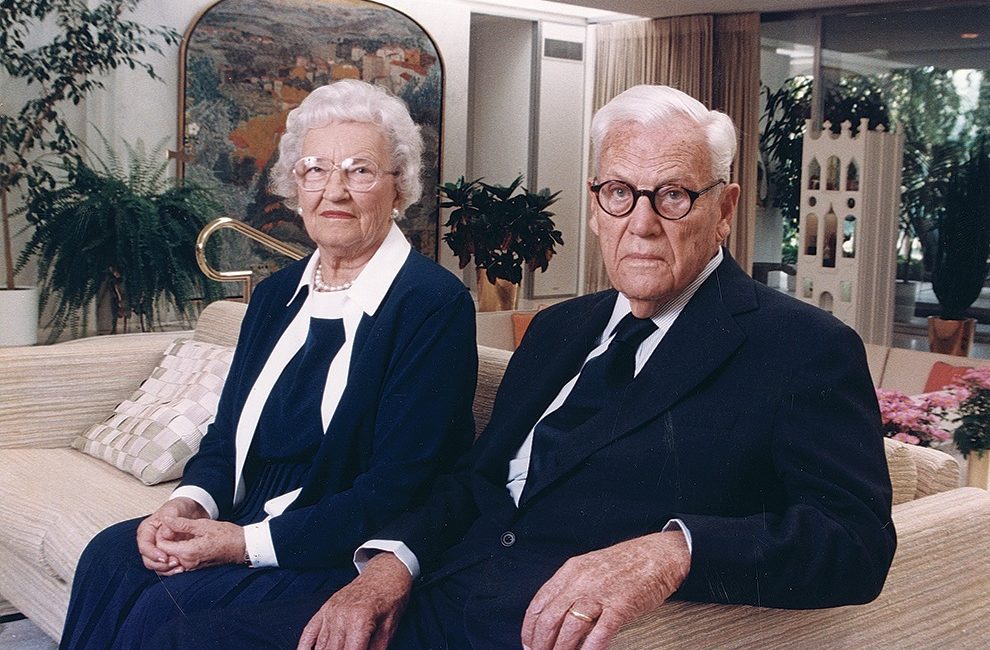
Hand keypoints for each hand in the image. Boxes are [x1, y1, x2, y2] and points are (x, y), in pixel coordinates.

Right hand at [136, 497, 208, 574]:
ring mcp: (157, 550)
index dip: (153, 553)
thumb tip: (165, 534)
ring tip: (180, 567)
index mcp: (147, 530)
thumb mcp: (174, 509)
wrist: (191, 510)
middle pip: (148, 559)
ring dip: (167, 569)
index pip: (144, 546)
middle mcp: (150, 541)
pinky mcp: (167, 555)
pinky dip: (172, 570)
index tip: (164, 557)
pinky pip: (165, 567)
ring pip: (156, 565)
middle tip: (175, 563)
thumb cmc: (179, 508)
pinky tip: (182, 568)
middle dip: (160, 564)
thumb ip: (169, 520)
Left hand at [154, 516, 244, 571]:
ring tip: (183, 534)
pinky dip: (179, 551)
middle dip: (167, 540)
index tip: (170, 526)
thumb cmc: (226, 536)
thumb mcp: (203, 525)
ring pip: (171, 557)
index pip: (161, 546)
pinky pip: (179, 560)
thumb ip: (181, 523)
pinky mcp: (194, 568)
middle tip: (177, 529)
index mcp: (188, 552)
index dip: (162, 534)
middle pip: (164, 553)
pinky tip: (188, 542)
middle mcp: (187, 563)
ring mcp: (190, 567)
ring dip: (173, 546)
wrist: (241, 547)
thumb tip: (166, 519)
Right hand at [297, 552, 411, 649]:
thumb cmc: (391, 597)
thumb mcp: (390, 628)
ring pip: (321, 646)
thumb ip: (376, 649)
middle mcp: (341, 616)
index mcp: (359, 620)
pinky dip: (304, 647)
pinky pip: (308, 632)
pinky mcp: (325, 610)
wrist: (385, 573)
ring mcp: (330, 612)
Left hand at [521, 530, 689, 649]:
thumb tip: (553, 613)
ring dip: (561, 649)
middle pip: (550, 618)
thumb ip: (571, 587)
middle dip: (541, 643)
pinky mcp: (621, 605)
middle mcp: (582, 581)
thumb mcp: (589, 567)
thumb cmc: (627, 563)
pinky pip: (600, 631)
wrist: (659, 555)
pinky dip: (589, 648)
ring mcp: (601, 593)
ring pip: (571, 627)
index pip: (539, 603)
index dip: (529, 628)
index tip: (528, 642)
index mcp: (571, 571)